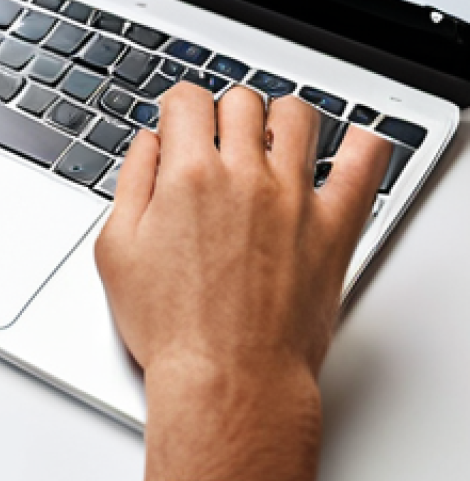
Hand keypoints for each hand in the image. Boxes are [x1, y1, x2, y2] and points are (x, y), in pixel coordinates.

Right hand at [95, 83, 391, 480]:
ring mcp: (293, 198)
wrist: (227, 381)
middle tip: (217, 141)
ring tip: (267, 144)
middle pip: (240, 99)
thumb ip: (131, 182)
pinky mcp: (333, 228)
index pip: (186, 98)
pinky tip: (347, 150)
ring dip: (278, 120)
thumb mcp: (117, 250)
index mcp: (188, 175)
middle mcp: (244, 176)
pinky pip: (365, 165)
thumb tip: (147, 145)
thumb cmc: (173, 328)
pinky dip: (362, 146)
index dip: (177, 106)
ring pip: (297, 115)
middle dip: (222, 112)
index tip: (179, 121)